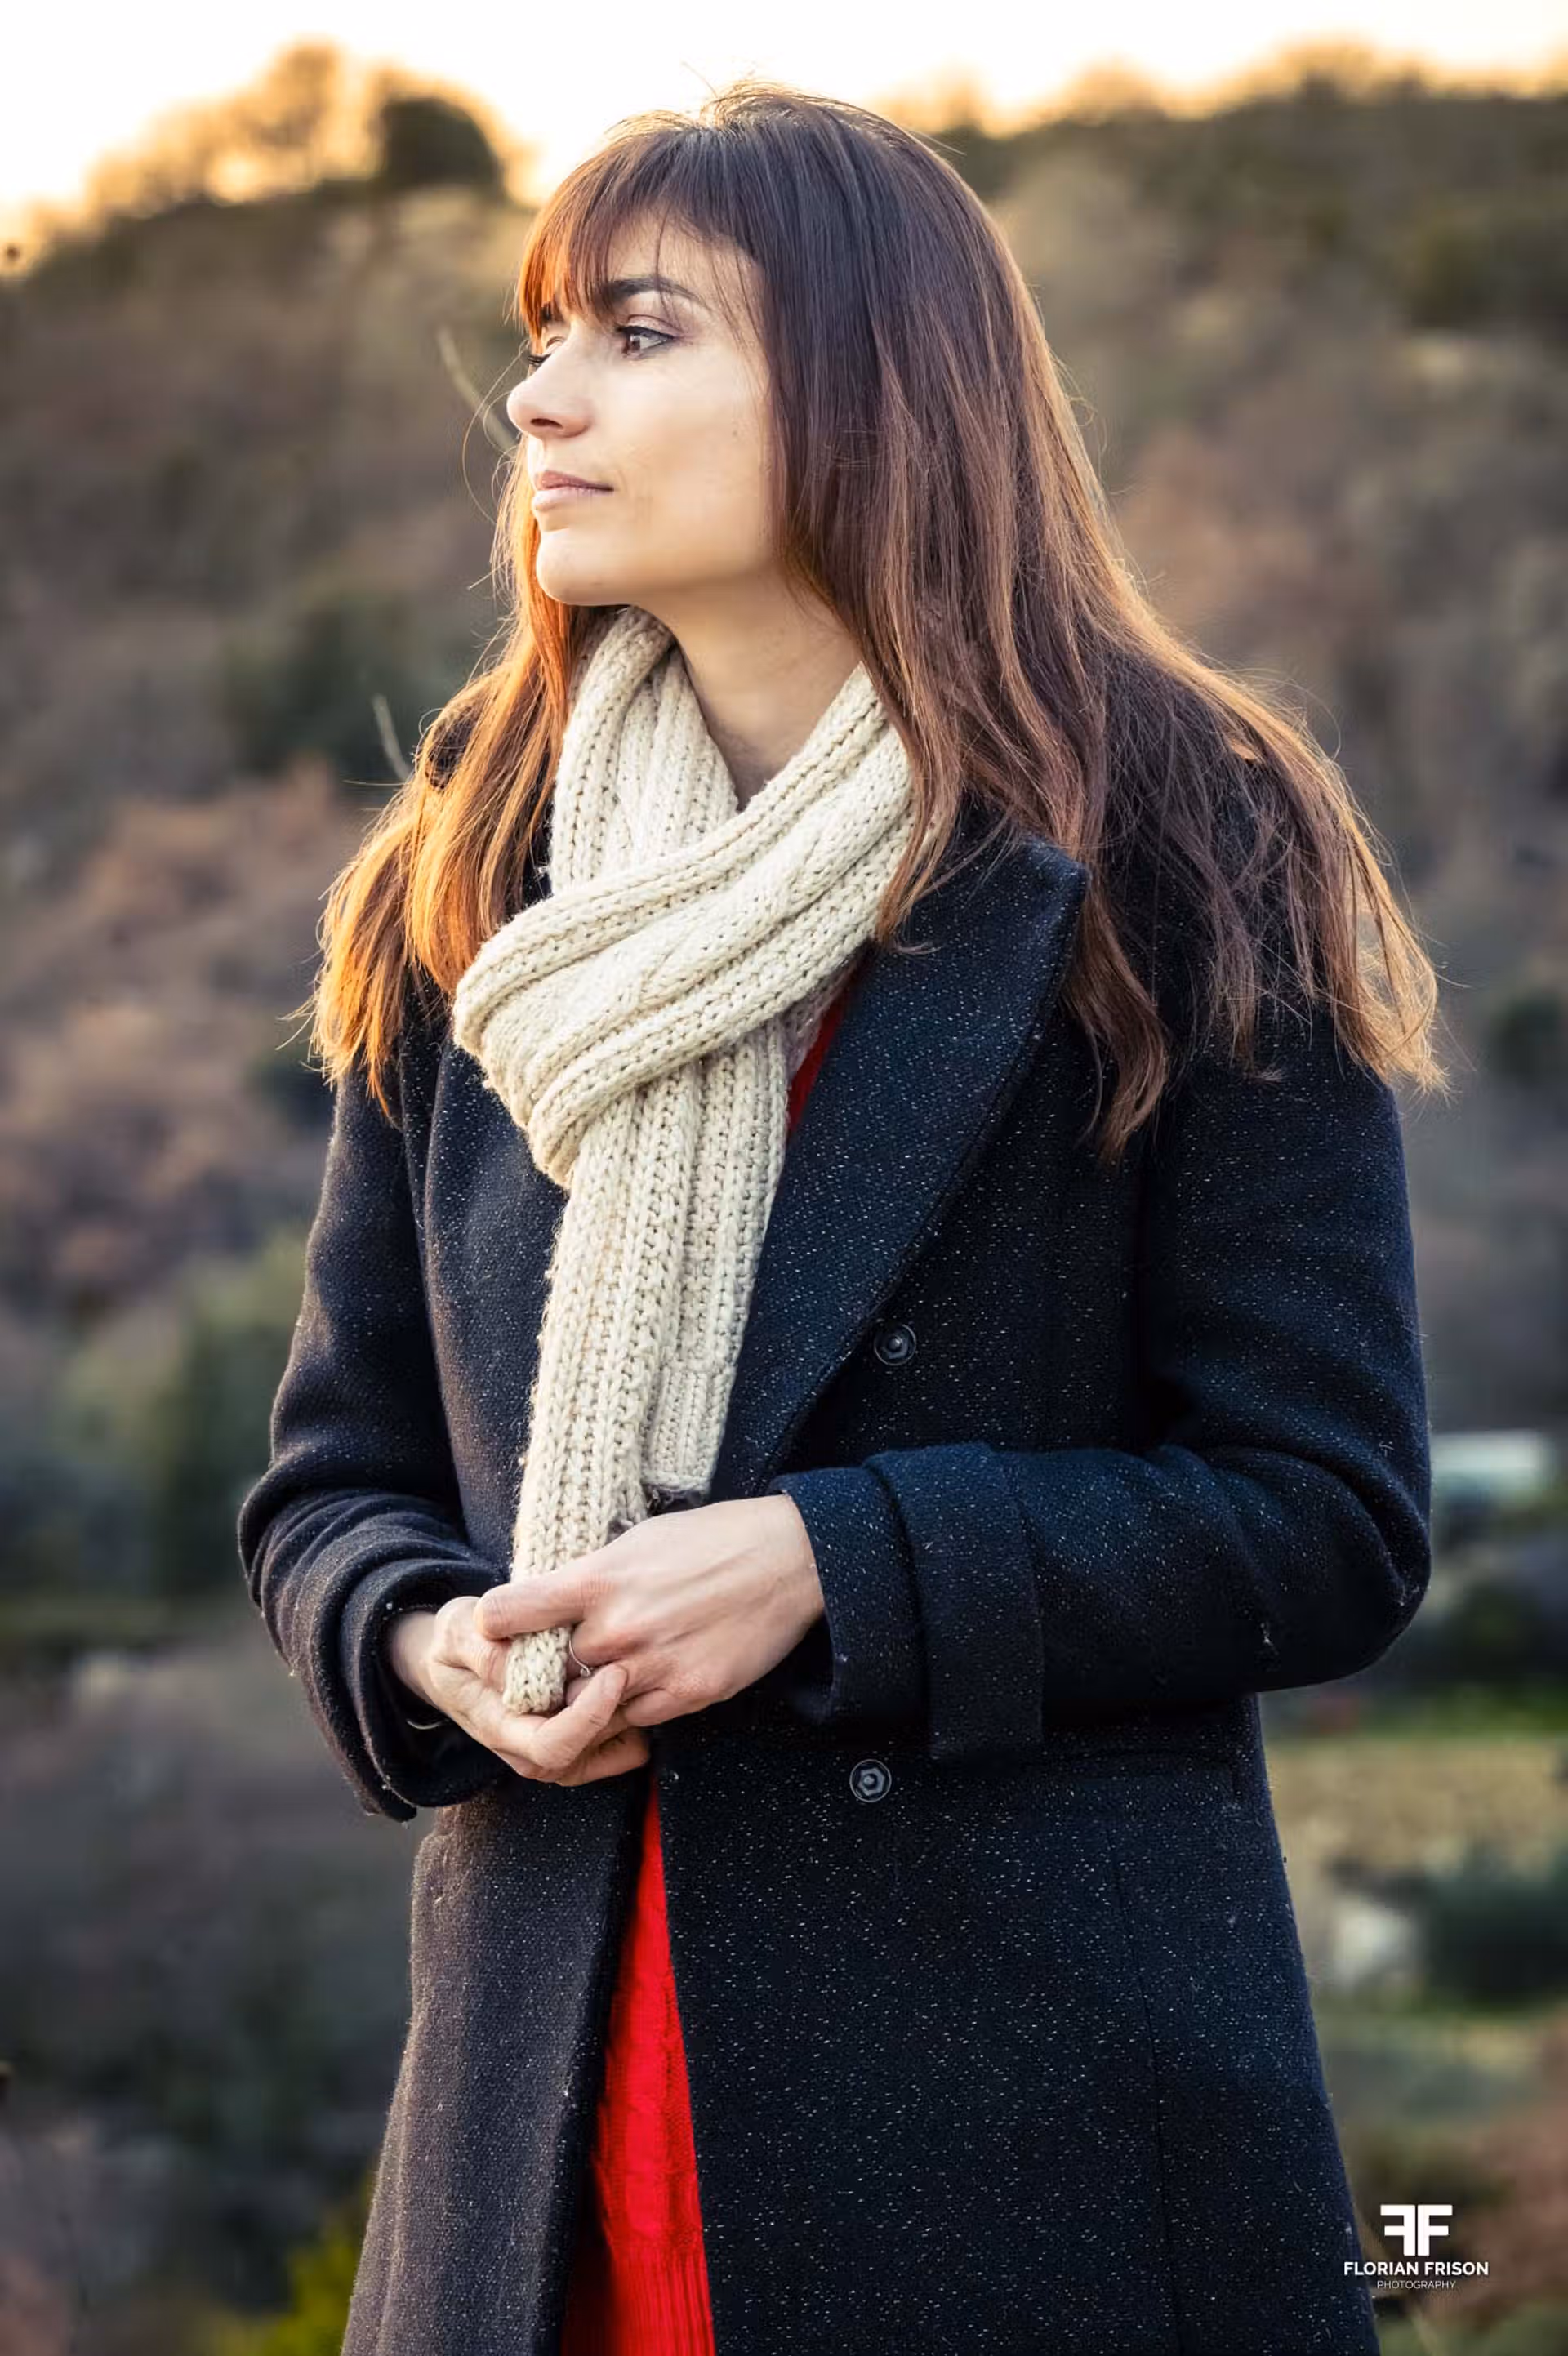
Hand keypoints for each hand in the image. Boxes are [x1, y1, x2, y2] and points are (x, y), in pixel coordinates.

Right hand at [387, 1597, 650, 1786]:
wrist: (453, 1660)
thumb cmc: (458, 1643)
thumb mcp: (458, 1632)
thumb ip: (484, 1649)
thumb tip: (516, 1669)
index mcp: (500, 1730)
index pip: (553, 1746)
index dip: (588, 1717)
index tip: (613, 1674)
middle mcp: (529, 1752)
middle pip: (591, 1750)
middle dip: (619, 1711)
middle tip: (635, 1663)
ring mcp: (556, 1751)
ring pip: (611, 1748)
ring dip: (631, 1712)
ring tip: (638, 1667)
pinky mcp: (578, 1742)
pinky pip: (623, 1746)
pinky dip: (637, 1718)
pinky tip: (636, 1683)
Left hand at [472, 1493, 824, 1738]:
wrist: (789, 1559)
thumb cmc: (714, 1538)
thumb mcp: (639, 1539)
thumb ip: (591, 1576)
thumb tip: (553, 1600)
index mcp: (597, 1579)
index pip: (507, 1613)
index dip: (497, 1624)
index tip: (501, 1626)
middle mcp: (617, 1629)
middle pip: (548, 1672)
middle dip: (552, 1668)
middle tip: (562, 1658)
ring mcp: (651, 1667)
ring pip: (588, 1706)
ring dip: (591, 1695)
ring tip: (609, 1670)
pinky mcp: (687, 1695)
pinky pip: (636, 1719)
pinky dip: (632, 1707)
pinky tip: (646, 1680)